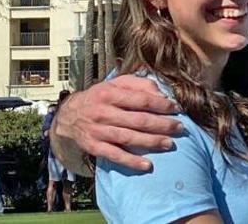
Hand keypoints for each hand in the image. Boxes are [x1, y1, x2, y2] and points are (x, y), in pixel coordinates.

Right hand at [50, 75, 181, 172]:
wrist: (68, 115)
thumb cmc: (100, 96)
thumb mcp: (117, 82)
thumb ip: (140, 84)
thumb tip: (161, 94)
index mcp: (110, 94)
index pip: (141, 100)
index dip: (161, 105)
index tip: (176, 109)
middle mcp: (103, 112)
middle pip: (138, 120)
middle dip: (162, 125)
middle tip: (179, 128)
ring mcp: (97, 131)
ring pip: (129, 138)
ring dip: (151, 142)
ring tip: (169, 143)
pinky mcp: (93, 147)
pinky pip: (114, 155)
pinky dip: (131, 161)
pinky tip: (147, 165)